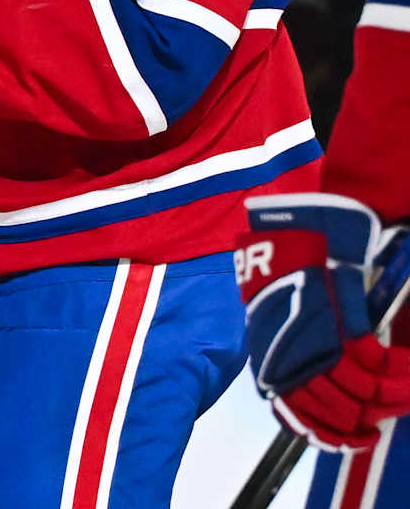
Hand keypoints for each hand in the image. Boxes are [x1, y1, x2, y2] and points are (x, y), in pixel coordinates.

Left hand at [239, 195, 409, 451]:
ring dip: (391, 399)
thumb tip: (325, 389)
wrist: (304, 231)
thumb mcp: (284, 320)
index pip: (299, 413)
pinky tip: (409, 375)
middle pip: (336, 411)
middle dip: (365, 420)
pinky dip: (401, 376)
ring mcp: (317, 344)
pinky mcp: (343, 329)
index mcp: (272, 358)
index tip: (350, 437)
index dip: (328, 432)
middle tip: (383, 418)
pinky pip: (378, 367)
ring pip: (362, 394)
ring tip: (404, 395)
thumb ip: (296, 355)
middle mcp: (290, 357)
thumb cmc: (296, 273)